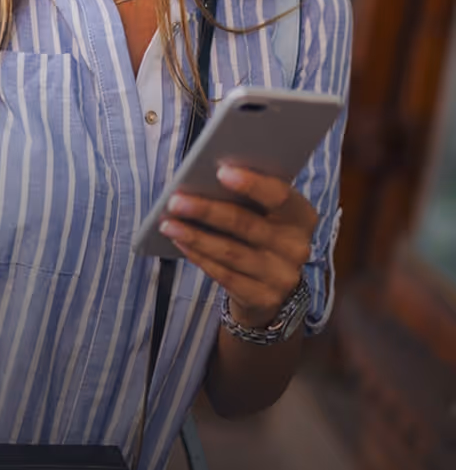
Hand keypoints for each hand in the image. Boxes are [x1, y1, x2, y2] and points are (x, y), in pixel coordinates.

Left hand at [158, 167, 316, 327]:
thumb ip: (248, 198)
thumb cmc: (260, 234)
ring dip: (194, 236)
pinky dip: (198, 256)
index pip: (280, 196)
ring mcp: (282, 276)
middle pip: (247, 224)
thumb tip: (204, 180)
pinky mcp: (263, 298)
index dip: (252, 184)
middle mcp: (296, 247)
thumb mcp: (265, 214)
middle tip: (175, 201)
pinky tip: (179, 242)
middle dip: (207, 210)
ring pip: (230, 252)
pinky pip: (224, 275)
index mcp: (302, 216)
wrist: (272, 287)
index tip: (221, 171)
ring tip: (168, 224)